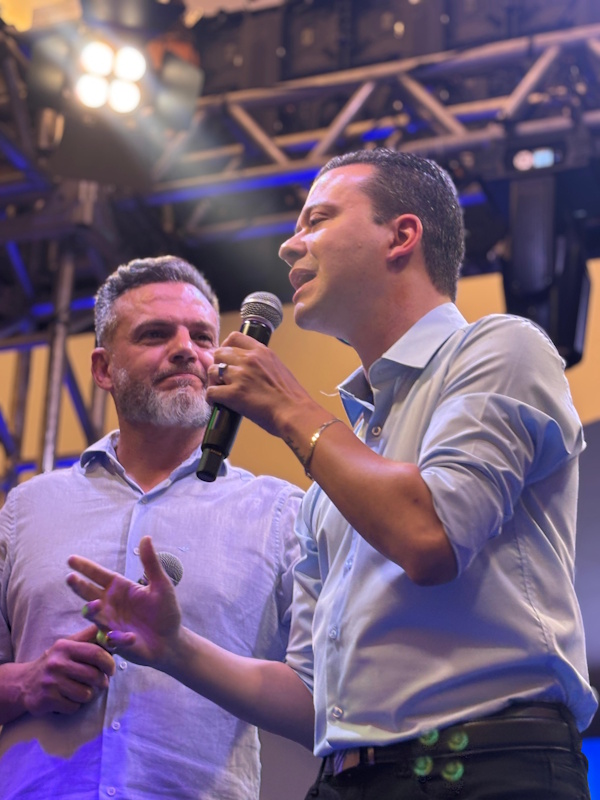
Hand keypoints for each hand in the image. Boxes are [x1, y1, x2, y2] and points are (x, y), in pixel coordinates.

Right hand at [21, 625, 114, 716]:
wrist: (24, 683)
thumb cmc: (54, 662)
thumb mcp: (68, 644)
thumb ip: (89, 636)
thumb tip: (111, 629)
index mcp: (65, 647)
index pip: (95, 653)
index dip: (109, 662)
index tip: (111, 669)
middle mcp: (57, 663)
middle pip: (94, 676)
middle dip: (102, 681)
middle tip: (101, 682)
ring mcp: (51, 682)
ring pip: (86, 694)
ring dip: (88, 695)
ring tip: (81, 690)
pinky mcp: (47, 700)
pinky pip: (74, 707)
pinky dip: (75, 705)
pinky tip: (68, 698)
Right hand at [66, 537, 181, 669]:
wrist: (170, 640)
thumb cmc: (165, 611)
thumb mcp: (161, 585)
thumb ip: (151, 563)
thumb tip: (146, 537)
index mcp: (120, 588)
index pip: (98, 575)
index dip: (85, 567)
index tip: (71, 559)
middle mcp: (110, 605)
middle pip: (88, 593)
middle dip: (78, 586)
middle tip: (70, 578)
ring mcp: (111, 623)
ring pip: (93, 616)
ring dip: (92, 611)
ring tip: (94, 604)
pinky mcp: (117, 643)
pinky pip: (113, 639)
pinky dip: (118, 638)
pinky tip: (130, 636)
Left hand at [207, 333, 313, 436]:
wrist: (295, 413)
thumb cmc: (292, 397)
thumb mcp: (279, 369)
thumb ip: (262, 364)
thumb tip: (251, 370)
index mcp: (261, 351)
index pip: (234, 337)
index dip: (226, 347)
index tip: (226, 357)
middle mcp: (249, 359)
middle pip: (219, 353)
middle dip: (218, 365)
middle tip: (223, 378)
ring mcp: (240, 375)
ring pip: (212, 371)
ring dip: (214, 382)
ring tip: (221, 392)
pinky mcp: (234, 393)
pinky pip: (211, 392)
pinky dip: (211, 399)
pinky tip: (217, 404)